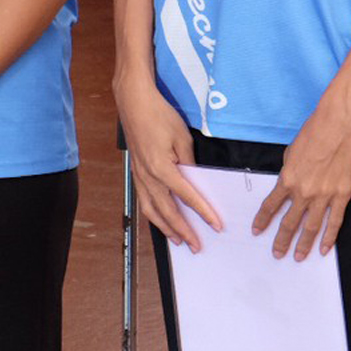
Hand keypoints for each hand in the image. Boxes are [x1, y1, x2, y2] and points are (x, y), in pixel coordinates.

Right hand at [116, 70, 220, 250]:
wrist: (134, 103)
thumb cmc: (159, 116)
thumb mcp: (182, 137)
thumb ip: (189, 162)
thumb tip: (195, 180)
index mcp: (162, 168)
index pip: (187, 197)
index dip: (203, 212)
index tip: (215, 225)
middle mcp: (148, 177)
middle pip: (168, 212)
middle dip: (184, 231)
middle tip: (197, 246)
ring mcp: (139, 177)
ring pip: (152, 211)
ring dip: (166, 228)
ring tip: (179, 240)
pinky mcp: (136, 174)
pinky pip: (144, 201)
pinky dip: (154, 215)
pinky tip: (160, 220)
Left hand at [253, 90, 350, 259]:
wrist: (339, 124)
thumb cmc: (314, 132)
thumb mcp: (291, 151)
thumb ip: (288, 171)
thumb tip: (289, 183)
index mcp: (287, 179)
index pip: (270, 206)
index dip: (262, 220)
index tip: (257, 231)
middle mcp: (303, 192)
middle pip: (289, 223)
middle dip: (281, 240)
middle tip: (276, 253)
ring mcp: (324, 195)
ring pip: (311, 227)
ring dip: (303, 245)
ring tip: (298, 257)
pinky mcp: (342, 195)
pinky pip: (334, 221)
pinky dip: (329, 237)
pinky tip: (324, 248)